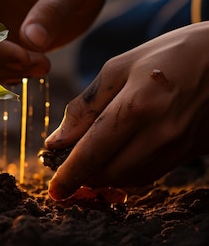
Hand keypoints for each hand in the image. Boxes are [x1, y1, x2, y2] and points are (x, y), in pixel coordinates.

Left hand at [46, 22, 208, 199]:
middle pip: (110, 173)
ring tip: (90, 161)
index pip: (92, 152)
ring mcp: (179, 145)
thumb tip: (56, 141)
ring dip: (104, 177)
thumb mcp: (118, 68)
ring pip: (130, 179)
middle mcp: (160, 132)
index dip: (69, 175)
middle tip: (68, 166)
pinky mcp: (192, 152)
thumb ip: (84, 107)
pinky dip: (127, 172)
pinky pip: (151, 174)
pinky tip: (118, 157)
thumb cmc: (167, 55)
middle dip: (84, 176)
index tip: (53, 190)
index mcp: (137, 105)